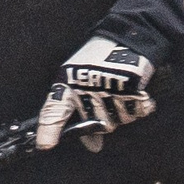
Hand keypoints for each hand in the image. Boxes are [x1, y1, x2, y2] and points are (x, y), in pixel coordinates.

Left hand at [33, 36, 155, 152]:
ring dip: (121, 112)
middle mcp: (87, 86)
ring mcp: (108, 87)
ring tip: (119, 91)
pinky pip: (135, 113)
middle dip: (102, 120)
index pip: (54, 109)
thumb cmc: (98, 59)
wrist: (125, 36)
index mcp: (68, 82)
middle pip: (95, 126)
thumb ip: (80, 112)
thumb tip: (93, 146)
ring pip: (116, 122)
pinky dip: (138, 107)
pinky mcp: (130, 87)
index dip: (49, 128)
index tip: (45, 145)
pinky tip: (133, 92)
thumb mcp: (79, 77)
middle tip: (107, 100)